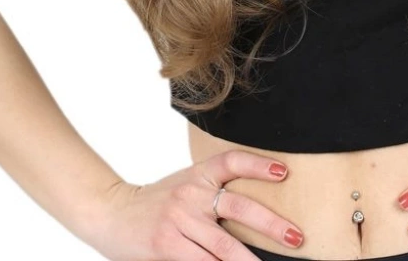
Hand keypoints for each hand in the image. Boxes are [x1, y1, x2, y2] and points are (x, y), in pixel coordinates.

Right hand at [83, 151, 305, 260]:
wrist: (111, 211)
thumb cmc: (157, 201)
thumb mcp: (185, 185)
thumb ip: (212, 193)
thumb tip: (254, 213)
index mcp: (198, 174)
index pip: (232, 161)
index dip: (258, 165)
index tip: (284, 171)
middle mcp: (191, 193)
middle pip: (238, 206)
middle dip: (271, 225)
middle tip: (297, 237)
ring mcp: (178, 220)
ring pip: (223, 246)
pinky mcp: (165, 246)